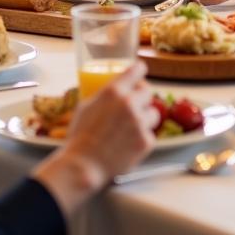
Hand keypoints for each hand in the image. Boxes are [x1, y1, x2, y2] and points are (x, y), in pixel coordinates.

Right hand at [33, 61, 156, 219]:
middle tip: (133, 106)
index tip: (138, 76)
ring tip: (131, 128)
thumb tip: (113, 90)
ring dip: (144, 118)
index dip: (138, 72)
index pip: (137, 69)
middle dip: (141, 98)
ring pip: (153, 113)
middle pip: (148, 91)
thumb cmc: (80, 137)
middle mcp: (129, 103)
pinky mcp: (145, 141)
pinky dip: (142, 139)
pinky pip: (150, 134)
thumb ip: (103, 95)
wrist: (83, 166)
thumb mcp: (86, 106)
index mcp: (113, 91)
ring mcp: (139, 122)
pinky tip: (129, 144)